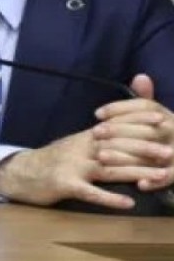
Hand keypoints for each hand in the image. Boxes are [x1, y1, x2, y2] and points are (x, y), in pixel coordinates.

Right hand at [0, 129, 168, 209]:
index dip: (138, 120)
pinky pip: (90, 192)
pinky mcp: (64, 184)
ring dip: (137, 172)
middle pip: (117, 145)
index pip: (115, 124)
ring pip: (109, 167)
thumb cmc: (53, 161)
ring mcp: (73, 166)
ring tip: (161, 176)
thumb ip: (99, 138)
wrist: (19, 173)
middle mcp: (81, 148)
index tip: (161, 118)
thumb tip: (123, 130)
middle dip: (145, 147)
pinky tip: (128, 203)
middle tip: (170, 151)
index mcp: (86, 137)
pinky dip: (109, 198)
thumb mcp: (75, 144)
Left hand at [92, 74, 173, 189]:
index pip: (145, 106)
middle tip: (94, 134)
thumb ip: (147, 99)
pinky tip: (138, 184)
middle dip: (118, 131)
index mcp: (168, 115)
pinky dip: (156, 181)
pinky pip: (172, 177)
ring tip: (101, 157)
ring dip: (127, 156)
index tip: (97, 113)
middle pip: (146, 128)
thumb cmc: (167, 136)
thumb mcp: (158, 117)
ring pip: (153, 152)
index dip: (120, 108)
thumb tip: (140, 76)